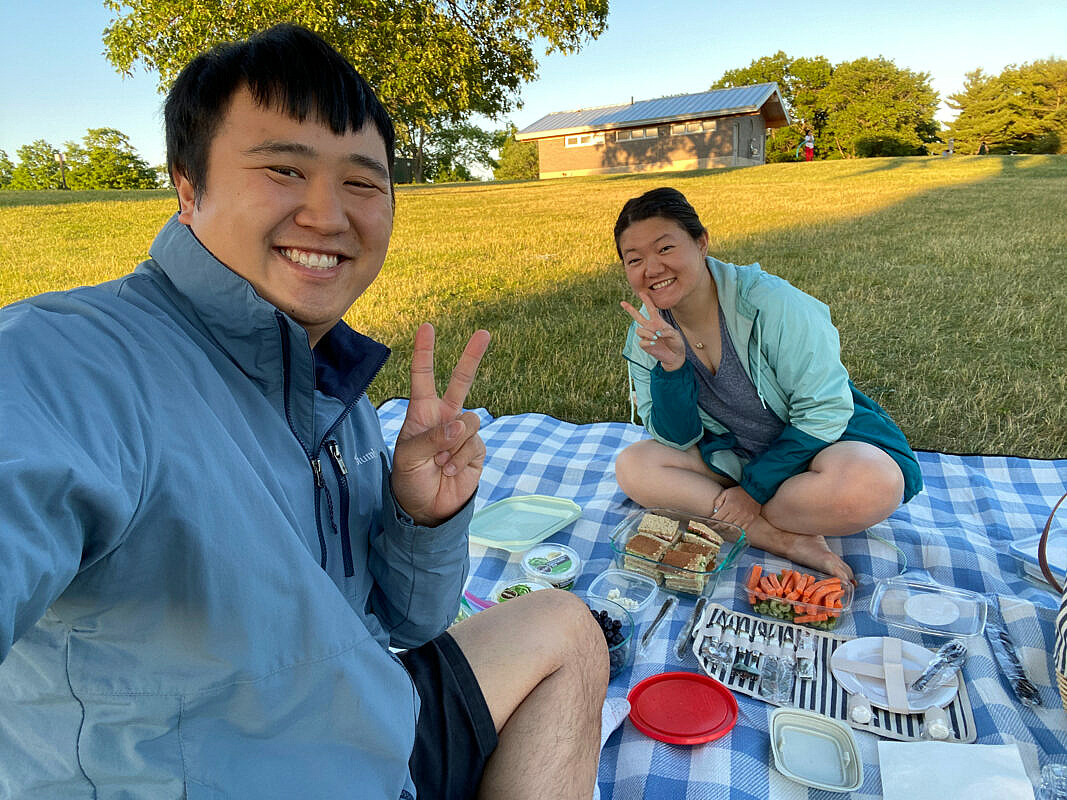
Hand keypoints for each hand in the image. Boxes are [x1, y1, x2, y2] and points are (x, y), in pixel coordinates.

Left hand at [391, 323, 490, 526]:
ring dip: (452, 444)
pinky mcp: (476, 450)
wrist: (426, 510)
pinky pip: (474, 444)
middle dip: (472, 356)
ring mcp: (462, 433)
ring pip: (469, 421)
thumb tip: (460, 425)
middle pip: (461, 381)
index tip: (427, 327)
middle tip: (484, 333)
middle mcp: (445, 417)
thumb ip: (432, 438)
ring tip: (439, 462)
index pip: (423, 377)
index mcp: (422, 412)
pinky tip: (450, 471)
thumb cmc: (409, 479)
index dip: (425, 352)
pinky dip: (460, 459)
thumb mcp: (408, 457)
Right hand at [620, 292, 684, 370]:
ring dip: (647, 333)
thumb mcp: (675, 335)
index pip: (651, 309)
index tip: (642, 293)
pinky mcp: (645, 345)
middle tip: (622, 303)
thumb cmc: (676, 343)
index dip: (647, 301)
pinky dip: (648, 342)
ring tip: (656, 338)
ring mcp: (647, 336)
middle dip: (629, 309)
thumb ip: (667, 331)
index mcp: (658, 322)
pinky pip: (641, 341)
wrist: (675, 356)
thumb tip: (656, 333)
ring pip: (639, 330)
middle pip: (638, 316)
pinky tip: (654, 344)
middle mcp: (650, 327)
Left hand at [711, 486, 761, 530]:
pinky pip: (741, 529)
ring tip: (723, 527)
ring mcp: (744, 517)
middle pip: (723, 524)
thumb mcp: (726, 493)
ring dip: (726, 528)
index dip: (712, 521)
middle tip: (715, 526)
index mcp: (729, 505)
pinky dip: (736, 529)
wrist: (754, 491)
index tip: (710, 522)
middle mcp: (736, 513)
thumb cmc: (739, 492)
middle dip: (717, 526)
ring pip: (732, 528)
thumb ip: (718, 501)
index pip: (717, 518)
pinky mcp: (750, 520)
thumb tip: (714, 512)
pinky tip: (733, 527)